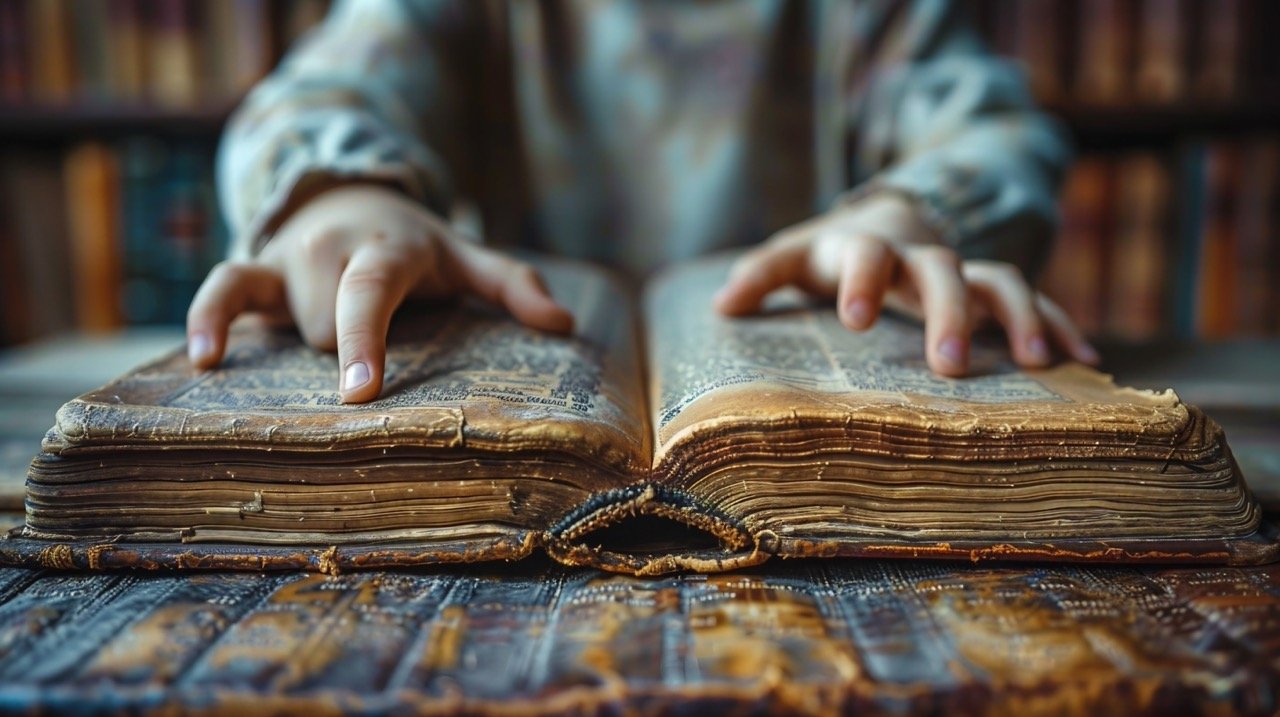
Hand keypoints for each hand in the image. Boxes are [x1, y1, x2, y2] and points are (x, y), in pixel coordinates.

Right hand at [186, 184, 572, 402]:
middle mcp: (333, 251)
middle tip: (382, 343)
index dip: (364, 341)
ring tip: (344, 339)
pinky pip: (223, 290)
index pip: (371, 295)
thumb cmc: (416, 245)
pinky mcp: (255, 267)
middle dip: (356, 352)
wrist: (350, 194)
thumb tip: (565, 324)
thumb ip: (514, 286)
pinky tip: (204, 363)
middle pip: (331, 332)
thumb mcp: (467, 257)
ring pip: (291, 329)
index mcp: (388, 250)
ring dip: (315, 346)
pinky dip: (207, 321)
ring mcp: (290, 258)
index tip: (359, 393)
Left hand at [712, 192, 1097, 376]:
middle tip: (949, 367)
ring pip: (1001, 281)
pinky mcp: (992, 290)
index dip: (863, 281)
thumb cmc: (832, 252)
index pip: (866, 255)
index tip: (858, 320)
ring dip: (1023, 319)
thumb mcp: (794, 256)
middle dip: (949, 314)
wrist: (889, 220)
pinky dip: (1060, 325)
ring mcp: (962, 270)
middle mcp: (922, 254)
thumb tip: (722, 306)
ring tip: (1041, 363)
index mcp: (868, 246)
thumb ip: (760, 275)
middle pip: (943, 271)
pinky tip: (1085, 362)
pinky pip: (1035, 302)